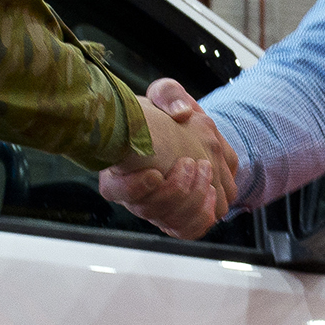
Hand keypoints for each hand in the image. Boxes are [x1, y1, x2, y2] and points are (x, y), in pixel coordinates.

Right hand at [99, 78, 235, 237]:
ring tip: (205, 169)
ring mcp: (158, 209)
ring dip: (193, 200)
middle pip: (149, 211)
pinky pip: (188, 231)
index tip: (153, 173)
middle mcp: (136, 194)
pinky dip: (202, 217)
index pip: (114, 189)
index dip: (133, 187)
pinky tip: (210, 194)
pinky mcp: (181, 216)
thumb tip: (182, 113)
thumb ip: (169, 95)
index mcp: (120, 166)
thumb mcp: (164, 94)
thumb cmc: (168, 116)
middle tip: (191, 162)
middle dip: (176, 190)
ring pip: (172, 223)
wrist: (184, 135)